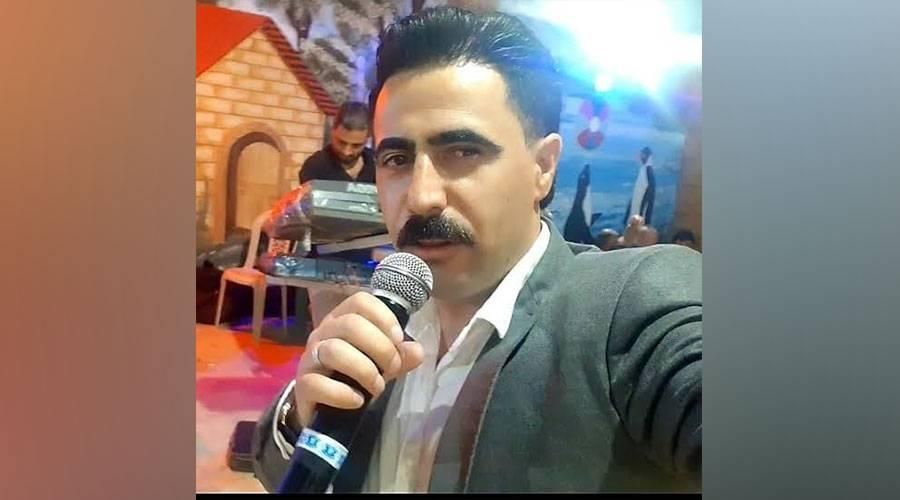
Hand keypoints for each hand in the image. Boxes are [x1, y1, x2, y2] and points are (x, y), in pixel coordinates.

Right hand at [292, 292, 424, 426]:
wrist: (322, 407)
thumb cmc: (352, 376)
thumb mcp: (380, 363)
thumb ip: (400, 355)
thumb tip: (417, 351)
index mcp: (342, 319)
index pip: (361, 302)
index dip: (384, 317)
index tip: (398, 339)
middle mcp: (323, 333)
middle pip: (350, 324)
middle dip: (380, 347)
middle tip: (393, 368)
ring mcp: (310, 358)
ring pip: (335, 350)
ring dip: (365, 370)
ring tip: (378, 387)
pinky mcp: (302, 385)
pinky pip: (318, 384)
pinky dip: (343, 394)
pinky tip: (358, 401)